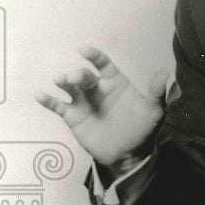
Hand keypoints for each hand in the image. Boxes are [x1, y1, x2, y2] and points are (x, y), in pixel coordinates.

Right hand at [35, 46, 167, 176]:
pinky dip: (47, 100)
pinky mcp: (73, 117)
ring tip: (60, 81)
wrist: (130, 155)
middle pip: (84, 76)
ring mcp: (83, 102)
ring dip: (63, 82)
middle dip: (79, 74)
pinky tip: (39, 95)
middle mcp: (97, 88)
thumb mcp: (154, 112)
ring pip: (69, 87)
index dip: (94, 55)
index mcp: (115, 82)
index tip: (84, 50)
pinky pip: (58, 106)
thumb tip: (164, 74)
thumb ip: (156, 93)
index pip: (103, 64)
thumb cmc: (142, 129)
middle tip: (75, 77)